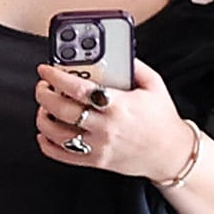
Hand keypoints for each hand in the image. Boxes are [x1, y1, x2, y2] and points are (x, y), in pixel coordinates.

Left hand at [32, 56, 194, 183]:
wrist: (170, 154)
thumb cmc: (162, 119)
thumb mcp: (154, 85)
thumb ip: (134, 66)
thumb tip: (115, 51)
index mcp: (118, 105)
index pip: (78, 88)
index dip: (56, 77)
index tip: (47, 70)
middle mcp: (105, 127)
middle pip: (61, 110)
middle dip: (45, 95)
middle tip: (43, 87)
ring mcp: (99, 146)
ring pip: (57, 134)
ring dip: (43, 118)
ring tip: (45, 108)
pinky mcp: (96, 161)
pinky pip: (63, 156)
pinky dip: (47, 145)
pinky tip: (46, 133)